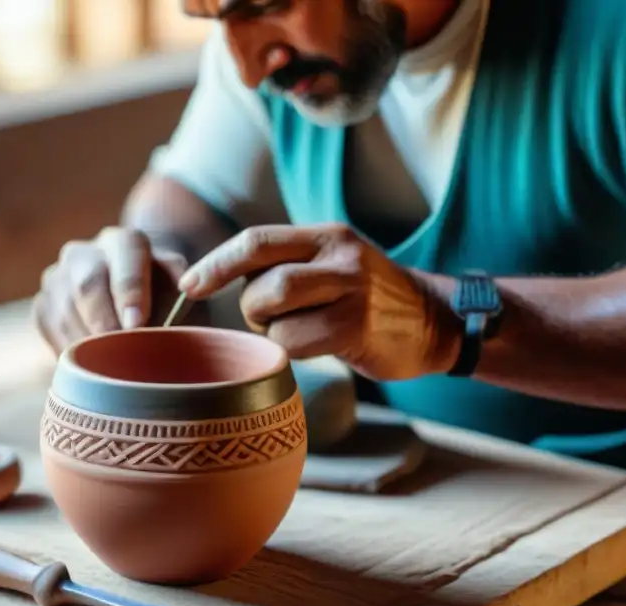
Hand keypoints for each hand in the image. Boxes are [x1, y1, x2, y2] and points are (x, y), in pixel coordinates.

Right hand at [33, 226, 190, 354]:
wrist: (128, 307)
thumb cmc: (163, 304)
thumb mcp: (181, 294)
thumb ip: (184, 293)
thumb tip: (185, 295)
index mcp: (125, 242)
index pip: (126, 258)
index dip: (130, 291)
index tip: (137, 324)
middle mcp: (85, 253)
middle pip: (87, 284)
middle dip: (104, 322)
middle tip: (119, 354)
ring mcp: (57, 278)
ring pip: (65, 311)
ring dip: (88, 344)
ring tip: (112, 370)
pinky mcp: (42, 306)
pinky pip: (51, 332)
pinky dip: (71, 353)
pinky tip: (92, 368)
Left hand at [177, 225, 461, 380]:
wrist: (435, 323)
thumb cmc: (370, 300)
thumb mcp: (334, 264)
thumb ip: (288, 264)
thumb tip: (222, 278)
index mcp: (327, 236)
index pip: (256, 242)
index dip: (216, 264)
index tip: (190, 285)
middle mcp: (340, 257)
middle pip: (262, 282)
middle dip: (251, 308)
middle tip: (268, 320)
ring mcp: (351, 292)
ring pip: (275, 312)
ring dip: (271, 331)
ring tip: (296, 331)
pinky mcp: (356, 329)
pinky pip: (295, 342)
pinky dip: (290, 350)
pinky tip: (314, 346)